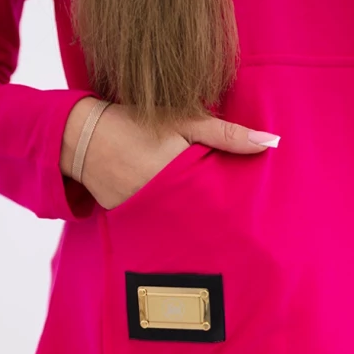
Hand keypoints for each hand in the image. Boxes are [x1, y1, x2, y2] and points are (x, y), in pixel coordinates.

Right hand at [60, 98, 279, 209]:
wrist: (81, 132)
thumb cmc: (138, 120)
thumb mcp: (185, 121)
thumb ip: (227, 134)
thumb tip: (271, 142)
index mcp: (180, 181)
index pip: (216, 206)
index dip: (232, 212)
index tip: (249, 223)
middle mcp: (161, 204)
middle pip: (197, 219)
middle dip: (214, 222)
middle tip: (235, 232)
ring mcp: (141, 214)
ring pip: (176, 222)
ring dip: (189, 221)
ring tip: (209, 229)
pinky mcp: (126, 217)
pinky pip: (153, 220)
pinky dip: (163, 216)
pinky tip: (173, 214)